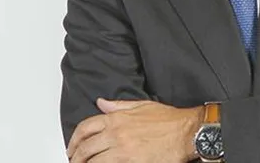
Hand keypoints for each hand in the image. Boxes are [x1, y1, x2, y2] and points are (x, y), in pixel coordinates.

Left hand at [67, 98, 201, 162]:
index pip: (85, 128)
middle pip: (85, 147)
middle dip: (76, 157)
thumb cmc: (169, 120)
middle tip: (75, 161)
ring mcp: (123, 150)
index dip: (74, 140)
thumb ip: (118, 105)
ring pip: (93, 161)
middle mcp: (116, 133)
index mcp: (117, 118)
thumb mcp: (142, 106)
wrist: (187, 132)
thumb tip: (101, 103)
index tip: (72, 147)